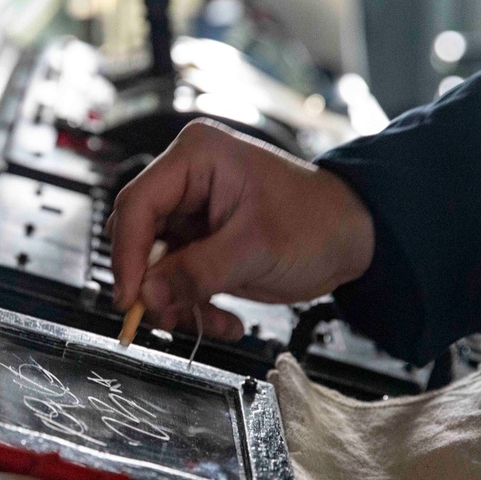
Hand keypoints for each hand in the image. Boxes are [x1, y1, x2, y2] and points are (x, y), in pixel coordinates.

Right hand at [105, 119, 374, 338]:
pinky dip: (193, 304)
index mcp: (196, 157)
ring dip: (176, 300)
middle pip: (140, 235)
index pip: (138, 204)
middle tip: (166, 316)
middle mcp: (187, 180)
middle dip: (153, 283)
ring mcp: (192, 212)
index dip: (127, 254)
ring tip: (209, 321)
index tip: (130, 297)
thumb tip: (149, 294)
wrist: (353, 237)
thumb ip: (197, 272)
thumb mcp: (255, 248)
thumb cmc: (318, 222)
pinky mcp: (200, 242)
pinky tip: (223, 320)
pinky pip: (177, 278)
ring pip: (155, 265)